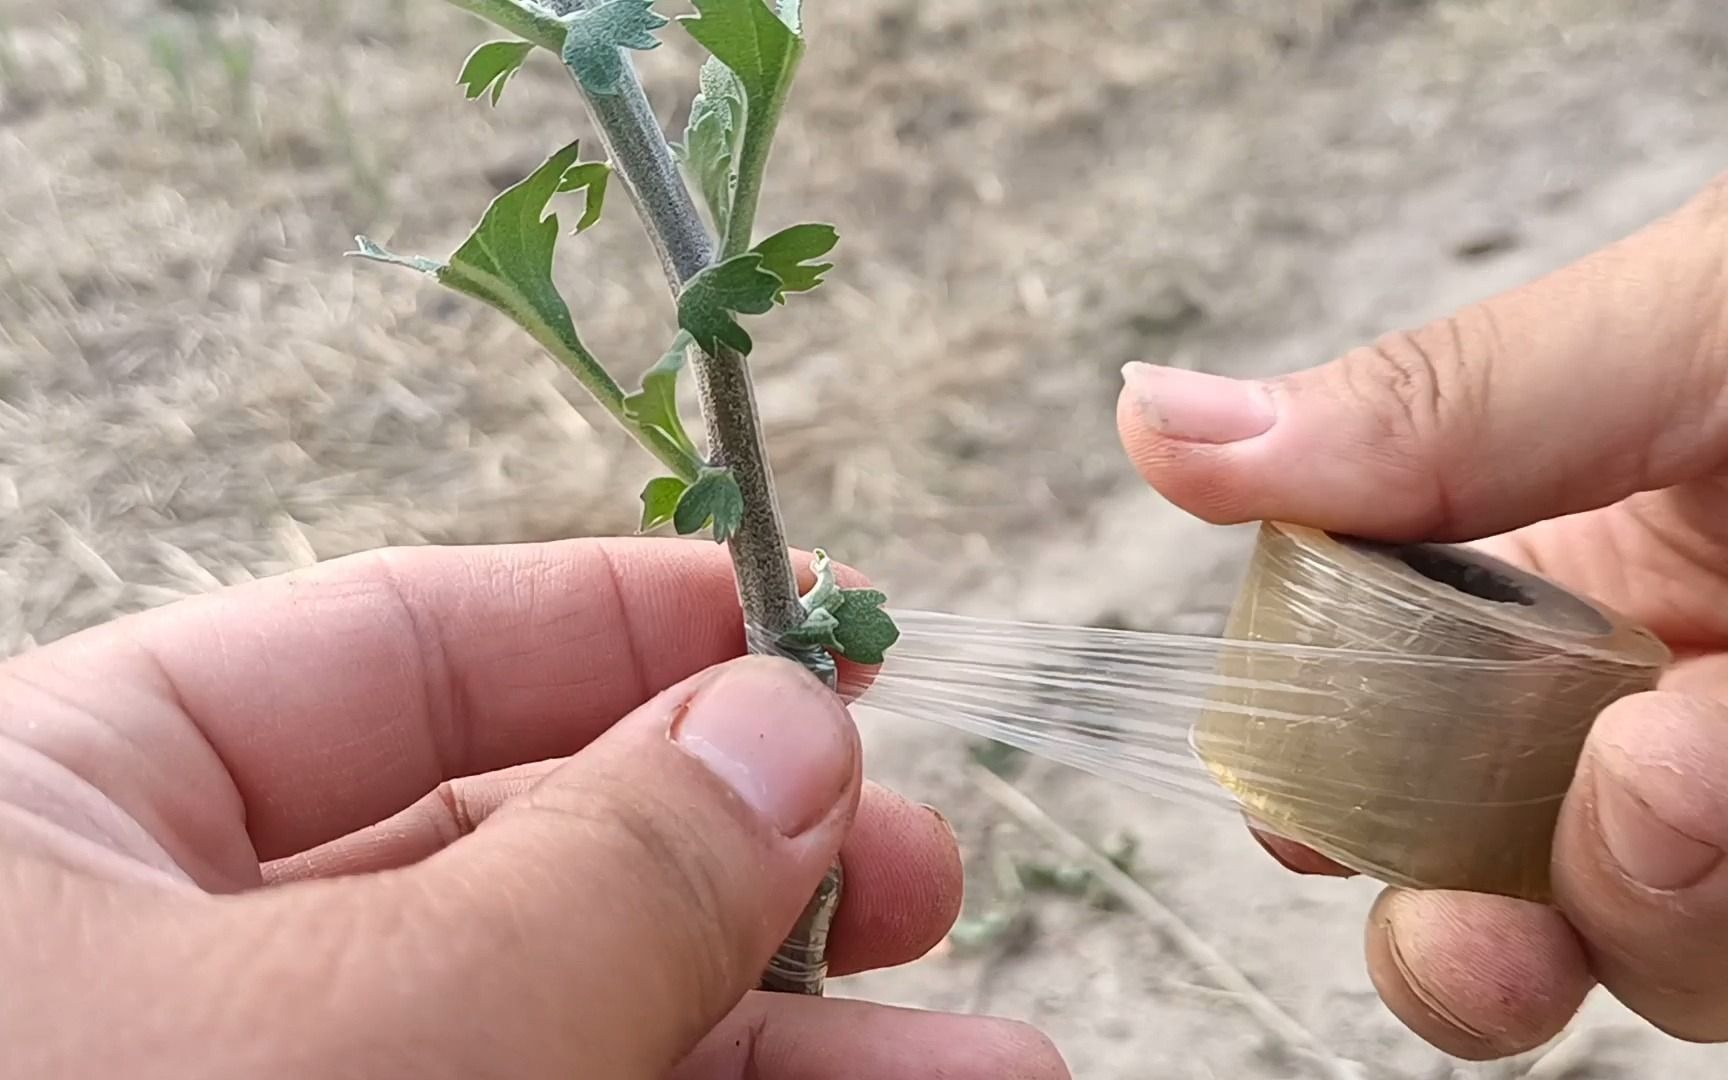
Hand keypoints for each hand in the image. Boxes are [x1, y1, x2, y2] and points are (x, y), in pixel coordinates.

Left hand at [0, 538, 1068, 1078]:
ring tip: (1003, 1075)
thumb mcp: (359, 1040)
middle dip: (752, 870)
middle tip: (923, 882)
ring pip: (573, 1037)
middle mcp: (161, 970)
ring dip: (792, 1059)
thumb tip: (793, 724)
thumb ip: (599, 873)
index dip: (626, 630)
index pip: (392, 653)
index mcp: (64, 820)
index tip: (820, 641)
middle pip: (519, 858)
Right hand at [1115, 174, 1727, 1057]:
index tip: (1308, 825)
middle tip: (1484, 941)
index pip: (1381, 719)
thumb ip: (1434, 411)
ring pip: (1658, 952)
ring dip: (1658, 898)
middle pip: (1498, 887)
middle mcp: (1662, 708)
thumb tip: (1153, 421)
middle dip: (1467, 940)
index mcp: (1574, 575)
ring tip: (1700, 763)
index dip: (1325, 791)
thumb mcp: (1684, 332)